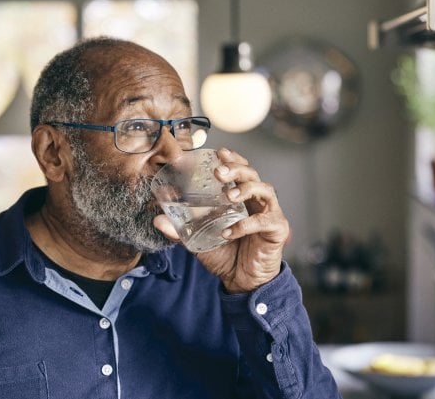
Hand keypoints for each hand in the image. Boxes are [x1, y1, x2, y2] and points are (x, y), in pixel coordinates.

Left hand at [153, 148, 289, 293]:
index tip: (219, 152)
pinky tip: (229, 232)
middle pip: (252, 174)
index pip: (241, 170)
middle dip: (236, 169)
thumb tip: (157, 220)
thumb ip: (180, 230)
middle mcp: (257, 201)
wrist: (243, 282)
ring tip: (229, 196)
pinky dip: (246, 224)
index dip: (232, 158)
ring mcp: (270, 213)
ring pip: (264, 190)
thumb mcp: (199, 240)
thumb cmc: (226, 256)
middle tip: (219, 172)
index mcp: (241, 198)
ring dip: (245, 189)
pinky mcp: (277, 229)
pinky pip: (263, 221)